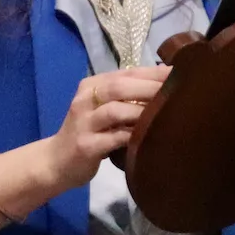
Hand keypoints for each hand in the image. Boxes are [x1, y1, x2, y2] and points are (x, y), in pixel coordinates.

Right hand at [42, 66, 167, 190]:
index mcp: (91, 86)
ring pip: (115, 110)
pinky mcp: (85, 145)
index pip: (125, 73)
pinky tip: (149, 137)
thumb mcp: (103, 110)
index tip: (179, 72)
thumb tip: (165, 85)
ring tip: (167, 112)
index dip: (153, 72)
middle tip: (178, 90)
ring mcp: (83, 123)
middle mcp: (85, 100)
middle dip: (150, 87)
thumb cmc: (88, 134)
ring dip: (142, 110)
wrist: (55, 163)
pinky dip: (132, 136)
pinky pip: (113, 138)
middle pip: (119, 87)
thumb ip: (126, 98)